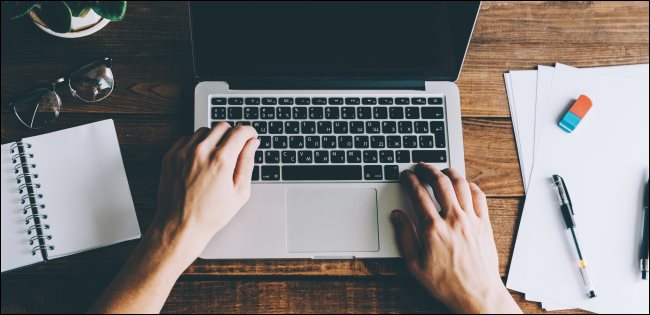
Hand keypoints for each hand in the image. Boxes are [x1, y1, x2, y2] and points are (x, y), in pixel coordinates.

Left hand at [152, 123, 258, 267]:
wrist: (181, 225)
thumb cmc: (211, 214)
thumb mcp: (240, 192)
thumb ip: (247, 163)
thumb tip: (252, 144)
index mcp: (221, 160)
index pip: (240, 131)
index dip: (249, 132)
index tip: (251, 136)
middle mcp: (201, 151)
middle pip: (222, 126)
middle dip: (232, 134)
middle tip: (235, 148)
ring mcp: (183, 152)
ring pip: (204, 130)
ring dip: (214, 138)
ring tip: (217, 156)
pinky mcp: (171, 156)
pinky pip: (187, 138)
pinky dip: (197, 144)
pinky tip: (201, 160)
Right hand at [391, 164, 520, 313]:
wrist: (476, 294)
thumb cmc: (446, 283)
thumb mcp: (414, 264)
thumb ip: (405, 236)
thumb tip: (397, 216)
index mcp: (433, 228)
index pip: (418, 194)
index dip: (410, 180)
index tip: (406, 175)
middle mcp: (453, 219)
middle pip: (440, 182)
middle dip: (428, 169)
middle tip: (421, 166)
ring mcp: (471, 220)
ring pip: (461, 184)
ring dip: (449, 172)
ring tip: (441, 170)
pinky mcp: (484, 224)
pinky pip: (479, 196)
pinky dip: (471, 185)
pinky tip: (465, 185)